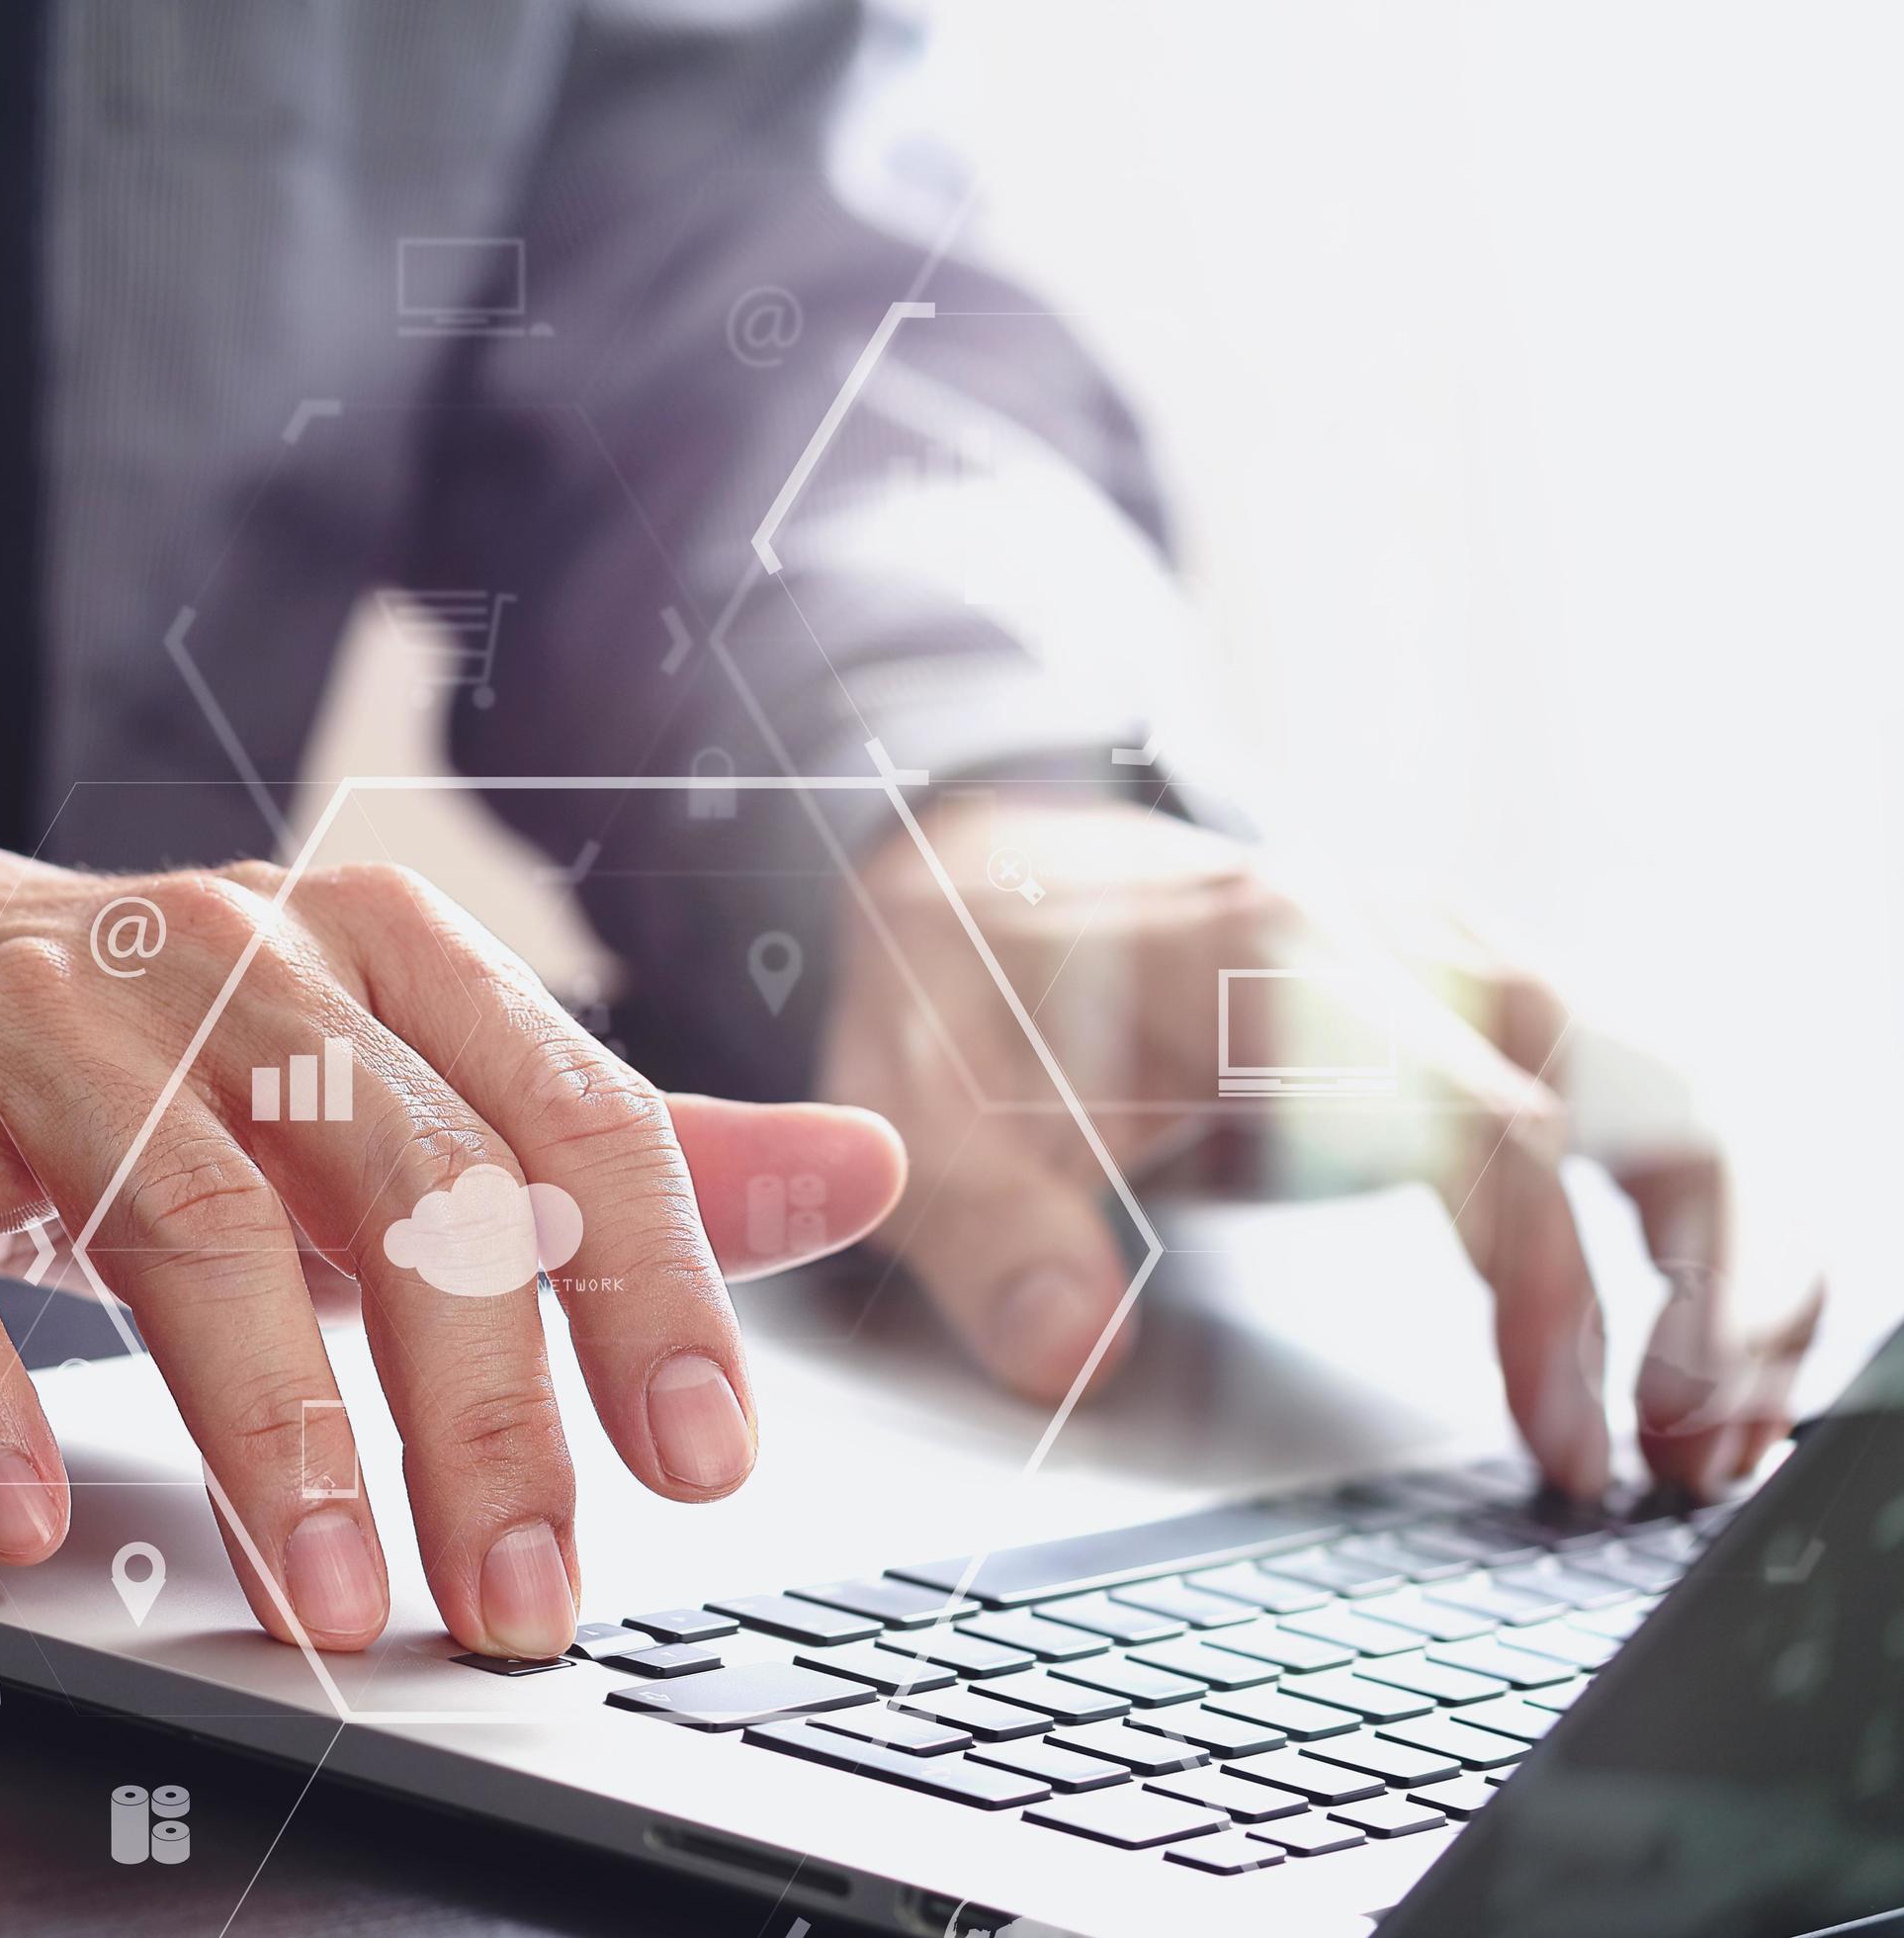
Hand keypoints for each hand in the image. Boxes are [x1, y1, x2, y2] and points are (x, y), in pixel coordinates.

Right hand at [0, 841, 905, 1655]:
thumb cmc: (172, 1052)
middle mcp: (229, 957)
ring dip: (275, 1433)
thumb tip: (863, 1171)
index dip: (648, 1290)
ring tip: (329, 1599)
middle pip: (393, 1178)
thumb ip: (615, 1147)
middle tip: (524, 1591)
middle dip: (478, 1408)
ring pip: (185, 1222)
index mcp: (383, 950)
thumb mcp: (402, 1074)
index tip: (704, 1460)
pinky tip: (29, 1518)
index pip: (560, 1113)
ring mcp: (42, 1017)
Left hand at [817, 799, 1816, 1496]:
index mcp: (1276, 958)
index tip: (1561, 1426)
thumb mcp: (914, 1102)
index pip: (1484, 1123)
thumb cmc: (963, 982)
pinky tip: (1688, 1347)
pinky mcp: (1466, 1011)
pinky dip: (1690, 1223)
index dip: (1548, 1288)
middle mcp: (1399, 943)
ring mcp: (1449, 967)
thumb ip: (989, 1228)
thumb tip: (1075, 1351)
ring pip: (1669, 1095)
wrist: (978, 865)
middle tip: (1694, 1447)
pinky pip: (1631, 1106)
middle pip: (1641, 1091)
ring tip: (1715, 1427)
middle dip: (1711, 1278)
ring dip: (1731, 1258)